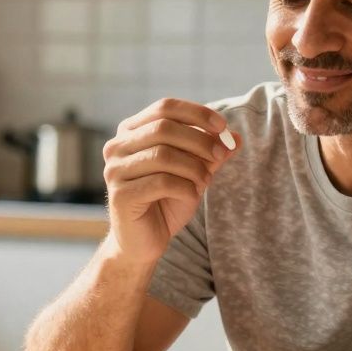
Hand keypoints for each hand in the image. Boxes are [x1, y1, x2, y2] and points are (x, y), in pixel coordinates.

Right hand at [102, 98, 237, 265]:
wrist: (145, 242)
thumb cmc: (166, 202)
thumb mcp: (193, 173)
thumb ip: (210, 154)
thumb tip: (236, 138)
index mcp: (131, 132)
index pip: (165, 108)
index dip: (196, 113)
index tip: (223, 126)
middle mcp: (117, 146)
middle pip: (163, 128)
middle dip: (199, 141)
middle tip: (220, 156)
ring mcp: (115, 170)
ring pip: (163, 155)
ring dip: (193, 167)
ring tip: (205, 182)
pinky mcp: (120, 195)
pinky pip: (161, 182)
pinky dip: (185, 188)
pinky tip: (191, 196)